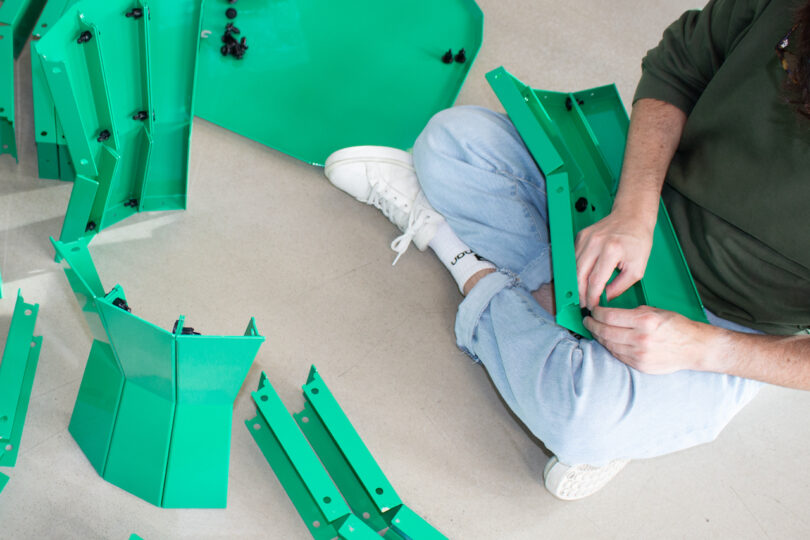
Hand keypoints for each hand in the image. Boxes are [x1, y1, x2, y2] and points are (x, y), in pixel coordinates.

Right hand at [575, 211, 653, 309]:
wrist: (632, 216)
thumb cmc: (637, 239)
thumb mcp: (637, 268)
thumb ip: (620, 286)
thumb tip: (605, 297)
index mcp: (612, 250)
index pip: (595, 280)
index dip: (591, 297)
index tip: (592, 306)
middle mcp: (595, 243)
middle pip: (579, 275)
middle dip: (580, 292)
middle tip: (584, 303)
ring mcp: (585, 238)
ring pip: (573, 267)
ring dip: (576, 282)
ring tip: (581, 293)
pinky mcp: (580, 236)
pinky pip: (573, 257)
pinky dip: (575, 269)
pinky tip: (581, 277)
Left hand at [583, 305, 714, 373]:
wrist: (695, 348)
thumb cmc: (677, 327)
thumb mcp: (656, 311)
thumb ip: (633, 312)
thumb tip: (611, 313)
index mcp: (645, 321)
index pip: (609, 317)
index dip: (596, 313)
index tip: (593, 311)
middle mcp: (641, 338)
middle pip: (605, 331)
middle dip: (592, 325)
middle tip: (587, 321)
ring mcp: (640, 354)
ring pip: (609, 344)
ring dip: (598, 337)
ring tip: (595, 330)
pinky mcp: (640, 365)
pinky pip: (618, 355)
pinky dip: (609, 347)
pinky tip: (607, 341)